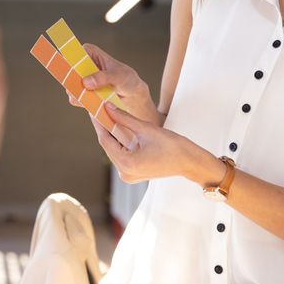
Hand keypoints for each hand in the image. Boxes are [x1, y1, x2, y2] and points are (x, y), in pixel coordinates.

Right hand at [69, 43, 160, 124]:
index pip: (74, 53)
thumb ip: (103, 77)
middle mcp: (82, 65)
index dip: (71, 62)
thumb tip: (85, 82)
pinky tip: (95, 104)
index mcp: (90, 52)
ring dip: (79, 94)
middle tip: (83, 88)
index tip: (75, 72)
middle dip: (72, 81)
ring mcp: (81, 80)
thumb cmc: (127, 79)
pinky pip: (75, 99)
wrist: (132, 95)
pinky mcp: (82, 93)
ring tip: (95, 97)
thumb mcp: (119, 76)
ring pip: (70, 87)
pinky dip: (83, 103)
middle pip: (69, 71)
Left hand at [92, 103, 222, 186]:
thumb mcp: (146, 128)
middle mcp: (124, 173)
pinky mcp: (133, 173)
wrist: (189, 162)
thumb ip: (124, 118)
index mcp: (126, 163)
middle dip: (104, 127)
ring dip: (111, 134)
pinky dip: (119, 142)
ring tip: (106, 115)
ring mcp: (128, 175)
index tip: (93, 109)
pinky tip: (117, 127)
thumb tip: (108, 107)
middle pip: (108, 146)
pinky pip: (121, 155)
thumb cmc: (172, 146)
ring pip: (114, 150)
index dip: (98, 123)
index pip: (105, 140)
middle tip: (98, 109)